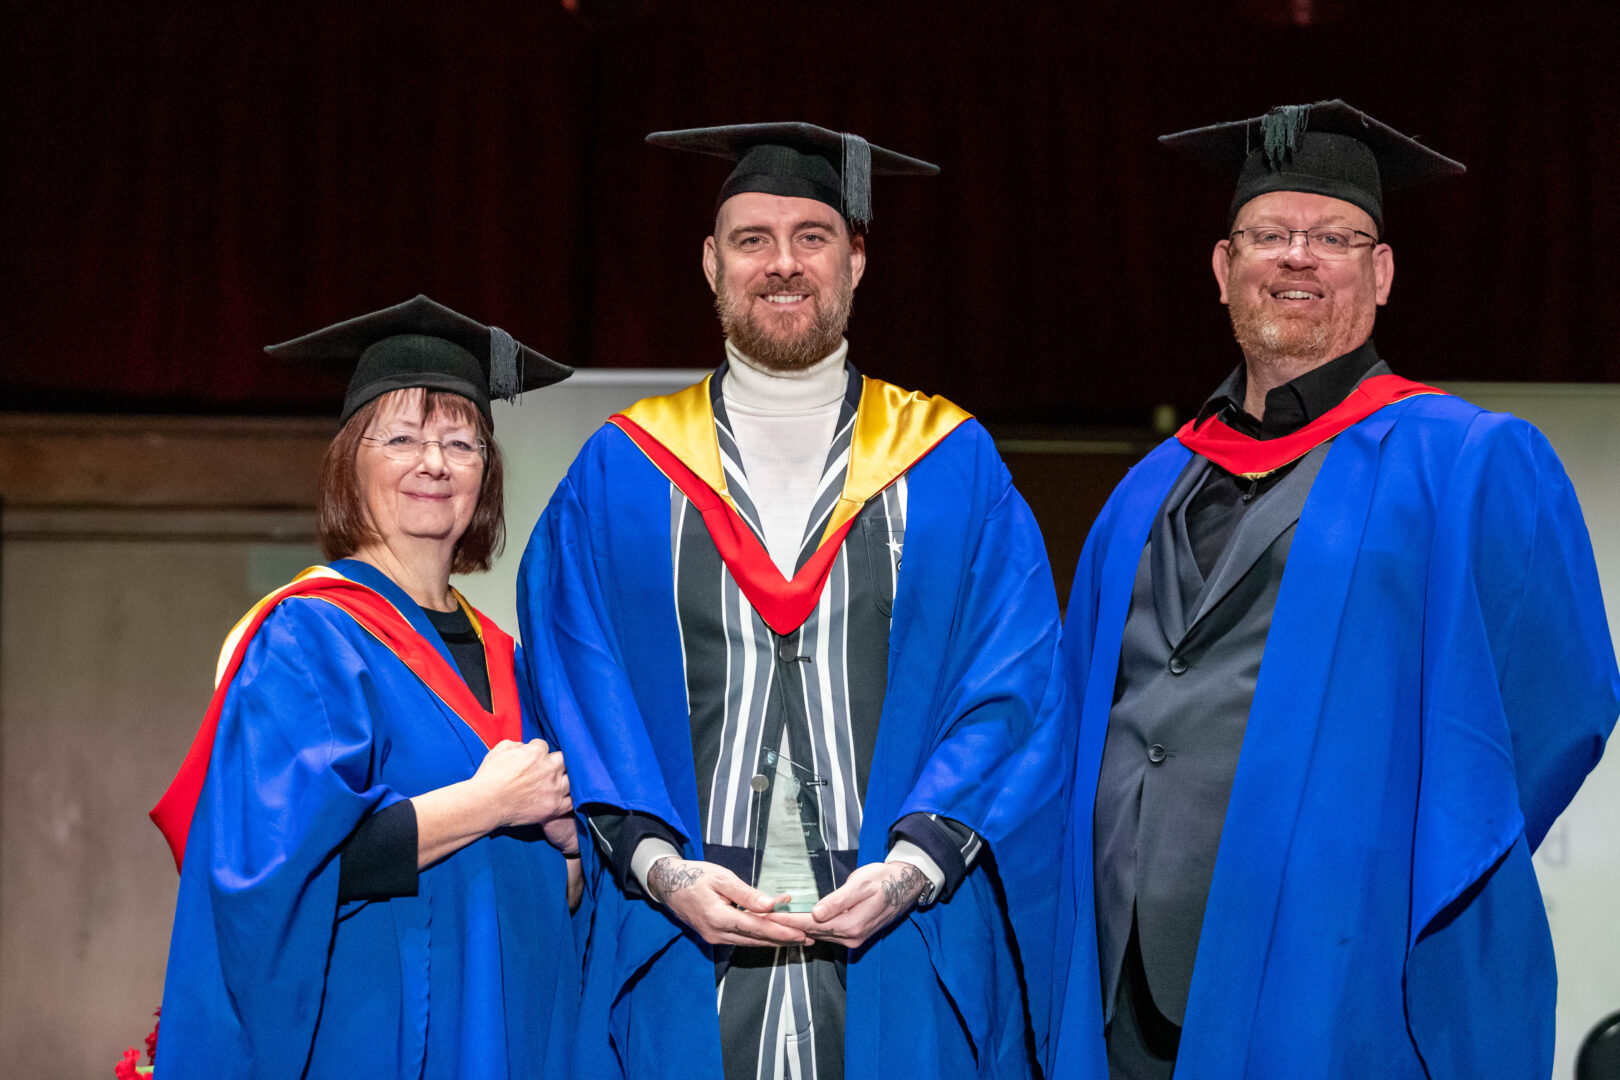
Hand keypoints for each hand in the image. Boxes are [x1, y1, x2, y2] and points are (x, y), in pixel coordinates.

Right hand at [471, 738, 572, 837]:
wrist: (485, 804)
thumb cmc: (489, 777)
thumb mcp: (499, 750)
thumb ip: (516, 744)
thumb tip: (524, 747)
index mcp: (536, 753)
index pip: (544, 746)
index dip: (537, 751)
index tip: (532, 759)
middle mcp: (549, 769)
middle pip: (564, 760)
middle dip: (556, 762)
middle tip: (548, 769)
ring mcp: (553, 789)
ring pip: (572, 779)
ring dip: (565, 779)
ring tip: (559, 782)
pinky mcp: (554, 807)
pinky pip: (571, 801)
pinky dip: (570, 799)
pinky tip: (565, 797)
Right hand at [648, 857, 809, 946]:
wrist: (668, 884)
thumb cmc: (695, 876)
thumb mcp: (721, 878)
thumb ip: (746, 894)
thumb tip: (770, 905)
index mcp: (719, 918)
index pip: (757, 928)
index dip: (781, 932)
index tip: (801, 934)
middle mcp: (717, 933)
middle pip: (756, 940)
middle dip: (783, 940)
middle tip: (808, 939)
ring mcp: (714, 938)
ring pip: (750, 942)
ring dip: (773, 941)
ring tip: (796, 939)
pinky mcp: (714, 936)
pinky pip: (741, 939)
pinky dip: (759, 937)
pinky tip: (773, 935)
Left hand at [773, 862, 926, 948]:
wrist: (905, 885)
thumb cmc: (883, 879)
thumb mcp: (861, 885)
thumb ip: (838, 901)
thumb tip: (816, 914)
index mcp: (850, 925)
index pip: (809, 924)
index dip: (786, 920)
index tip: (766, 915)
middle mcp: (850, 937)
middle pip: (810, 932)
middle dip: (786, 926)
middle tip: (761, 919)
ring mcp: (853, 939)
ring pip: (817, 935)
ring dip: (795, 929)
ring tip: (772, 922)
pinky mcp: (854, 936)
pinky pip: (826, 934)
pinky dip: (810, 929)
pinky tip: (796, 924)